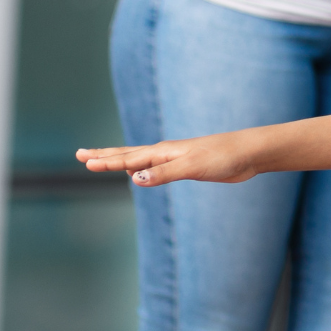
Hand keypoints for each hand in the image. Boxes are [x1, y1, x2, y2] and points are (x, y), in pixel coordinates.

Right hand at [79, 133, 257, 186]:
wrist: (250, 153)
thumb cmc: (224, 157)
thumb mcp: (192, 167)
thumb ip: (164, 173)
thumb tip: (133, 178)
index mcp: (163, 152)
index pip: (127, 158)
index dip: (105, 161)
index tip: (83, 161)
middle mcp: (165, 153)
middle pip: (127, 154)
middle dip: (103, 156)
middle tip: (79, 154)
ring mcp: (175, 158)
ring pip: (140, 160)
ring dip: (119, 161)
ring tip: (102, 160)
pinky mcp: (186, 166)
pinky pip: (154, 167)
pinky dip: (140, 169)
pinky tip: (138, 173)